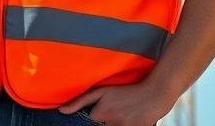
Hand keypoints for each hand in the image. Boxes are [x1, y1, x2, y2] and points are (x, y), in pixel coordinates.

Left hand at [59, 81, 175, 125]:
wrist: (153, 97)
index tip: (82, 121)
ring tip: (113, 119)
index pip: (83, 124)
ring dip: (108, 125)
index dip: (79, 124)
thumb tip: (60, 111)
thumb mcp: (102, 92)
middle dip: (94, 124)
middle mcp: (109, 124)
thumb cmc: (126, 93)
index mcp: (100, 114)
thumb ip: (80, 101)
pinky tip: (118, 122)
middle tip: (102, 118)